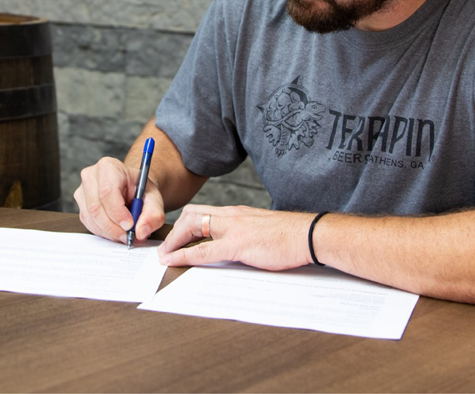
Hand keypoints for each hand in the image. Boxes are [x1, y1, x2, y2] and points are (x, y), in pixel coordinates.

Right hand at [75, 156, 164, 244]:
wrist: (133, 189)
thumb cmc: (141, 190)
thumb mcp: (154, 199)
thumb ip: (153, 215)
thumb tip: (141, 231)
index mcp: (109, 167)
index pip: (107, 191)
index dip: (117, 212)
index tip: (130, 225)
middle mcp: (91, 176)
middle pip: (96, 207)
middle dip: (113, 227)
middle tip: (129, 236)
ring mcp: (82, 191)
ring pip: (91, 218)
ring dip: (109, 232)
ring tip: (125, 234)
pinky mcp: (81, 205)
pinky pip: (88, 224)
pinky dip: (103, 232)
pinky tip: (115, 230)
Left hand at [157, 205, 314, 270]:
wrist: (309, 235)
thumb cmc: (290, 237)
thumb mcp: (261, 231)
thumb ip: (244, 236)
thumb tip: (232, 249)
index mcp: (238, 213)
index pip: (203, 212)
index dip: (183, 224)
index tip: (174, 237)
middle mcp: (232, 216)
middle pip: (192, 215)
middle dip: (174, 231)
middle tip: (165, 247)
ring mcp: (234, 228)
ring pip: (192, 226)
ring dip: (173, 241)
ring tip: (164, 255)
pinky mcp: (239, 244)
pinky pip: (204, 250)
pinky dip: (184, 255)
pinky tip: (174, 261)